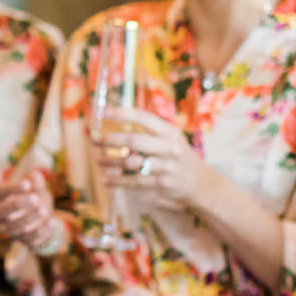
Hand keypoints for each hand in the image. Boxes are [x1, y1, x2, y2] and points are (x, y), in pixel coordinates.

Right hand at [0, 171, 66, 252]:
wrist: (37, 217)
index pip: (2, 193)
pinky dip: (41, 233)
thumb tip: (35, 175)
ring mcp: (8, 231)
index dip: (14, 189)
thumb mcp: (34, 188)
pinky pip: (29, 240)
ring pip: (16, 228)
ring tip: (45, 210)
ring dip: (31, 219)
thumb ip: (35, 182)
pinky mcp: (22, 241)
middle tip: (36, 199)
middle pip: (5, 212)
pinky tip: (52, 222)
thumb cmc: (32, 196)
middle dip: (20, 206)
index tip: (28, 184)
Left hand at [93, 106, 210, 215]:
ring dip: (111, 162)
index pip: (144, 118)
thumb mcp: (171, 138)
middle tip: (94, 140)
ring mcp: (166, 166)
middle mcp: (169, 147)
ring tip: (97, 160)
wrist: (201, 183)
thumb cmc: (179, 156)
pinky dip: (118, 181)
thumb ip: (150, 130)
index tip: (104, 112)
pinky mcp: (162, 184)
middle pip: (135, 140)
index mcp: (170, 132)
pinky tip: (106, 180)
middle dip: (111, 139)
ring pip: (132, 163)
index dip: (123, 113)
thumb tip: (119, 117)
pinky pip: (135, 182)